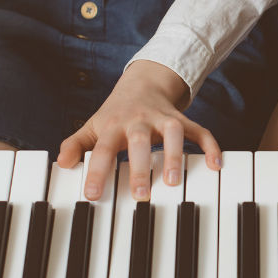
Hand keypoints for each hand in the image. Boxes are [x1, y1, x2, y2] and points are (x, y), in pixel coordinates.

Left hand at [58, 60, 220, 201]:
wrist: (143, 82)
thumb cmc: (115, 114)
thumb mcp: (93, 127)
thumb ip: (76, 145)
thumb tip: (62, 164)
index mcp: (114, 126)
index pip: (103, 150)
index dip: (97, 171)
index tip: (93, 195)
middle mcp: (139, 121)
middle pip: (140, 141)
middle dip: (140, 167)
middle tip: (140, 195)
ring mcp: (163, 119)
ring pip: (172, 133)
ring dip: (174, 156)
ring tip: (173, 182)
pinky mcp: (182, 120)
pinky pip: (200, 131)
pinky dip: (210, 146)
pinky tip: (215, 165)